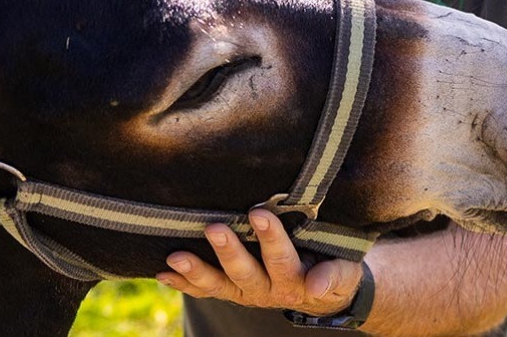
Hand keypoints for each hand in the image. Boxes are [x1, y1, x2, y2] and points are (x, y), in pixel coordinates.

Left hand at [156, 209, 367, 315]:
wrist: (322, 291)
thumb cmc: (333, 268)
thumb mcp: (343, 272)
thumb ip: (334, 275)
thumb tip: (318, 284)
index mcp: (296, 282)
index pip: (283, 258)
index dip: (271, 239)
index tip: (259, 214)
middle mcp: (267, 290)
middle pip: (245, 272)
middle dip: (228, 251)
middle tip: (214, 228)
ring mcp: (245, 292)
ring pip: (219, 284)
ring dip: (196, 271)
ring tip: (175, 256)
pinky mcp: (231, 291)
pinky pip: (205, 290)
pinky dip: (183, 283)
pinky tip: (163, 273)